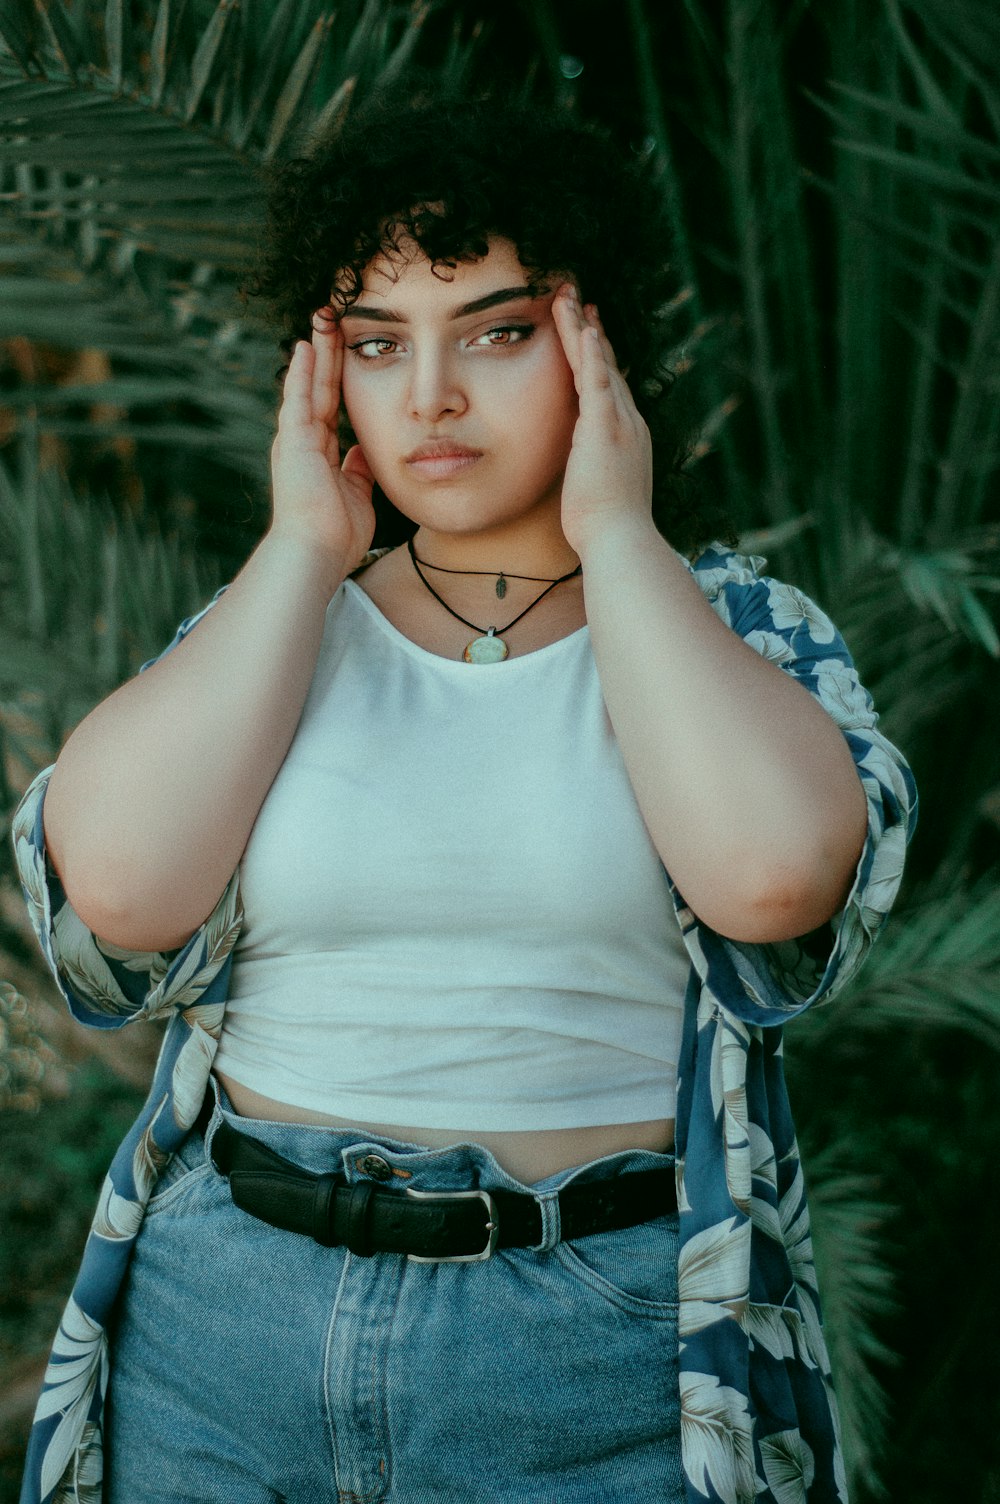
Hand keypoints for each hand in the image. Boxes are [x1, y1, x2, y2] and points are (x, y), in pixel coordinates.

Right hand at [268, 310, 376, 581]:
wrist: (315, 554)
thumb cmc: (336, 536)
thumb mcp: (357, 496)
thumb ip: (358, 472)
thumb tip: (363, 453)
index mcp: (320, 455)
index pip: (332, 407)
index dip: (339, 379)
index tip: (347, 351)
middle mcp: (304, 443)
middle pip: (320, 388)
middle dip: (328, 354)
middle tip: (333, 319)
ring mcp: (296, 441)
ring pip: (309, 385)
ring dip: (317, 351)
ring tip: (323, 318)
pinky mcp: (292, 442)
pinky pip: (298, 399)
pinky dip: (302, 372)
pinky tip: (307, 345)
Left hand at [551, 284, 653, 554]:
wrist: (620, 540)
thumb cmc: (605, 528)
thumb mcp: (597, 492)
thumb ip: (591, 472)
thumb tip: (583, 476)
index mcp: (625, 437)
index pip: (609, 388)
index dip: (596, 358)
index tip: (586, 333)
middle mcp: (628, 423)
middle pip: (605, 366)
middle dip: (589, 332)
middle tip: (576, 299)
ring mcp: (620, 423)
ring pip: (598, 365)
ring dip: (581, 329)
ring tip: (566, 297)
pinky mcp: (606, 429)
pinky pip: (597, 383)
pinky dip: (590, 354)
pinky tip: (583, 327)